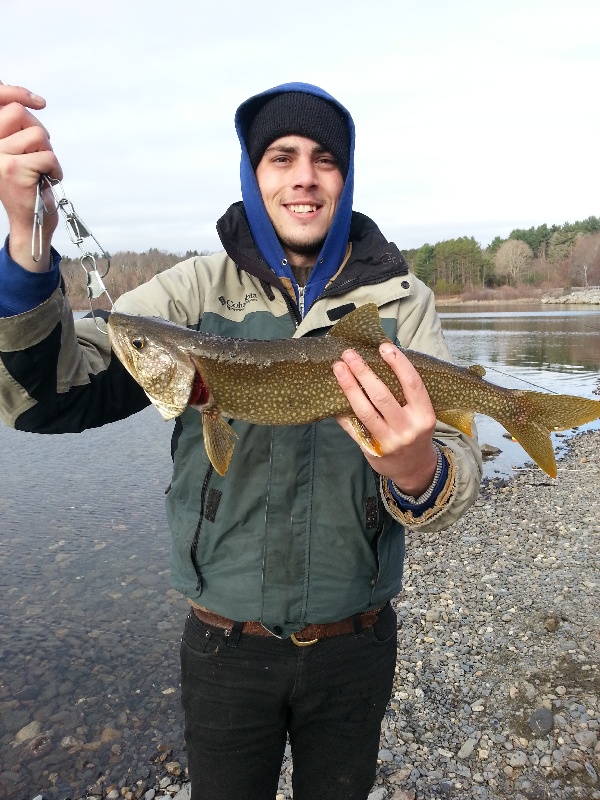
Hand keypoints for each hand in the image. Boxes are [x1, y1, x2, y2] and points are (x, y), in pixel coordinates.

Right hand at [0, 81, 62, 270]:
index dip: (17, 93)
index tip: (39, 101)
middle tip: (41, 153)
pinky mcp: (14, 169)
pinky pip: (48, 156)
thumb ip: (18, 131)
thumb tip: (29, 102)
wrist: (29, 223)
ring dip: (48, 153)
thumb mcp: (18, 154)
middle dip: (38, 131)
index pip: (1, 102)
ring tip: (42, 171)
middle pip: (19, 113)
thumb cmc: (27, 188)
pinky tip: (47, 180)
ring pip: (38, 135)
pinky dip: (55, 169)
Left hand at [333, 342, 437, 495]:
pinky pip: (352, 427)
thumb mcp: (421, 415)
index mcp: (424, 416)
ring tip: (338, 368)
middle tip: (349, 354)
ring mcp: (389, 441)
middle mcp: (407, 429)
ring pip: (364, 411)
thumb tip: (380, 361)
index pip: (412, 384)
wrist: (415, 469)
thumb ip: (406, 394)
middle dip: (363, 372)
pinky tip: (333, 396)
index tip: (384, 347)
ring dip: (349, 387)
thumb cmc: (416, 433)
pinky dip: (341, 411)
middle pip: (382, 396)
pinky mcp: (372, 450)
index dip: (398, 364)